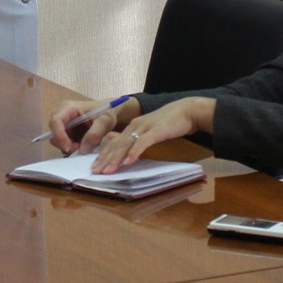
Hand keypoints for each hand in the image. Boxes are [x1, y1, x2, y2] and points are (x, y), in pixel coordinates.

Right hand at [46, 96, 139, 154]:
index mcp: (69, 107)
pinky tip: (84, 145)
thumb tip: (84, 149)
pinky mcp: (68, 133)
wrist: (111, 114)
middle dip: (65, 144)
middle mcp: (63, 115)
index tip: (68, 147)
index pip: (55, 121)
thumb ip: (96, 133)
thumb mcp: (105, 121)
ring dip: (70, 147)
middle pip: (54, 133)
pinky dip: (73, 148)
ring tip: (85, 146)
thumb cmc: (107, 113)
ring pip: (58, 141)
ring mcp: (64, 125)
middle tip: (80, 149)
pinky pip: (65, 144)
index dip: (59, 135)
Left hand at [90, 97, 209, 171]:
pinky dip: (134, 153)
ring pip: (126, 144)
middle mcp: (135, 126)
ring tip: (106, 170)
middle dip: (104, 159)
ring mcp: (145, 127)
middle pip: (116, 144)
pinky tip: (128, 162)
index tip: (95, 167)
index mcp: (133, 126)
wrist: (188, 110)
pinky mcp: (156, 131)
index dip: (103, 155)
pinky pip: (142, 143)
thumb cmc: (170, 123)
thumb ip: (139, 140)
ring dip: (115, 158)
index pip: (114, 142)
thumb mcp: (150, 131)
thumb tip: (129, 154)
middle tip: (94, 172)